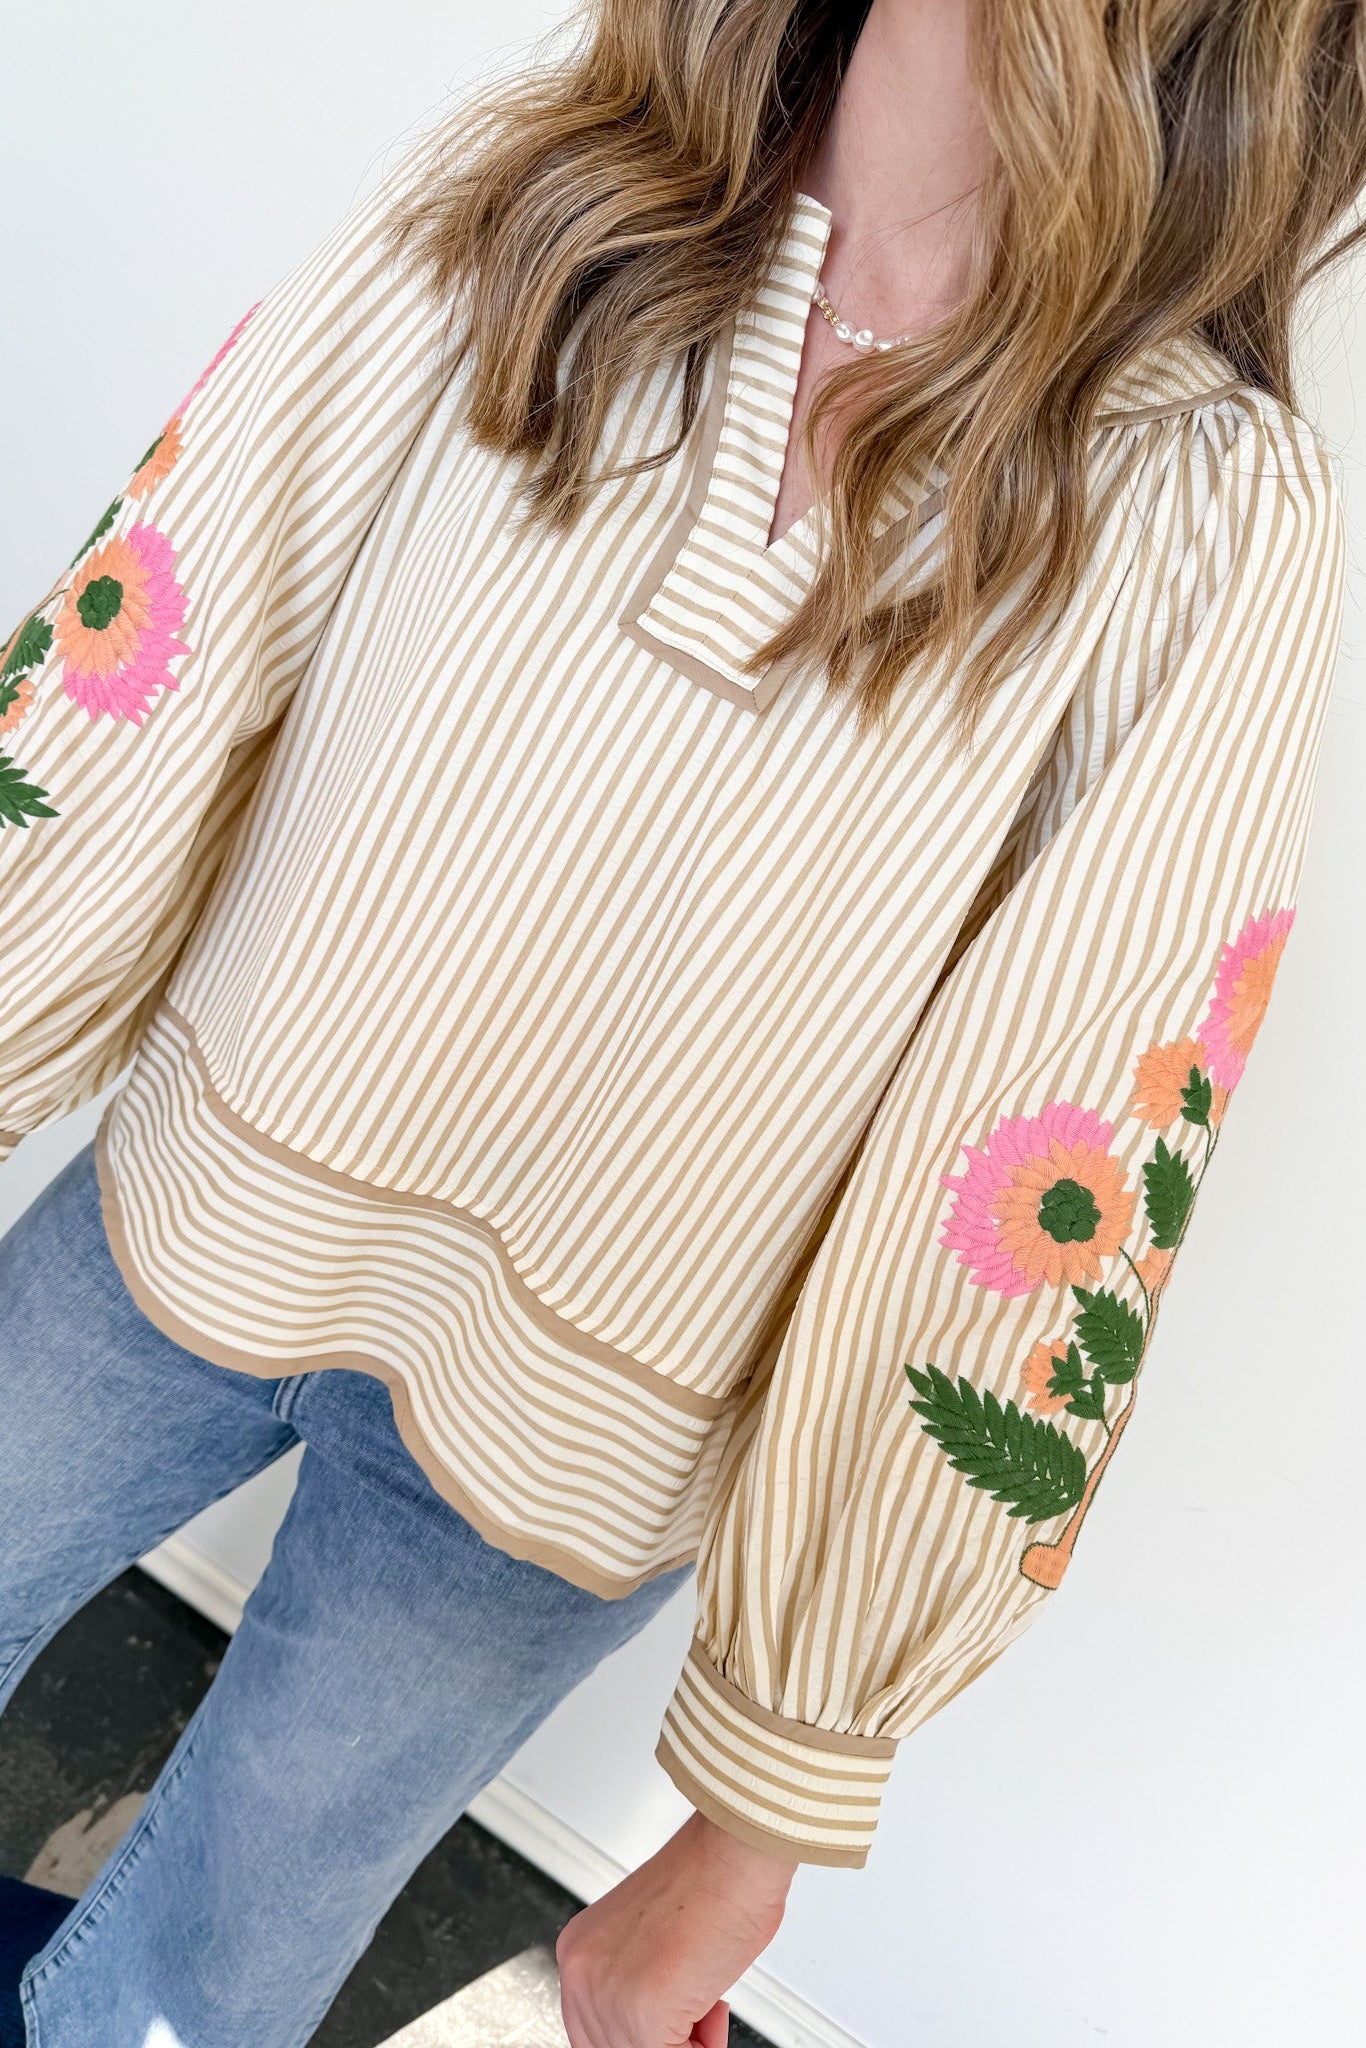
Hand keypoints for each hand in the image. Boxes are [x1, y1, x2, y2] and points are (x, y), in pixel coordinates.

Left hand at [556, 1808, 797, 2046]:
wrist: (735, 1854)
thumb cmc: (712, 1883)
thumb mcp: (651, 1948)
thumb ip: (638, 1991)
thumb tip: (662, 2031)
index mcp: (579, 1952)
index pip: (598, 2032)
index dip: (648, 2034)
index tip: (676, 2027)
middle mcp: (581, 1972)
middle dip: (668, 2039)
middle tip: (697, 2020)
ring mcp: (606, 1994)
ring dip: (688, 2042)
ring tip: (707, 2002)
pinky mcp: (641, 2012)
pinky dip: (702, 2047)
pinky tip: (711, 2004)